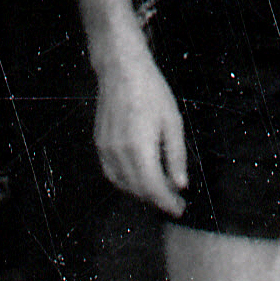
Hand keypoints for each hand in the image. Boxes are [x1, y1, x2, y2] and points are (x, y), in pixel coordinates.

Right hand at [91, 42, 189, 217]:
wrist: (122, 71)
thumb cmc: (151, 92)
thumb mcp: (173, 122)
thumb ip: (176, 156)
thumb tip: (180, 184)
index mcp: (139, 147)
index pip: (152, 188)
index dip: (166, 202)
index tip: (179, 209)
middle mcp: (118, 152)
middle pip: (137, 189)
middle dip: (157, 200)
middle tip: (175, 203)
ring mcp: (105, 149)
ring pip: (122, 184)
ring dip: (142, 193)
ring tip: (161, 193)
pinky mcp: (99, 144)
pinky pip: (111, 173)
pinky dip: (126, 183)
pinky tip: (140, 180)